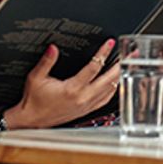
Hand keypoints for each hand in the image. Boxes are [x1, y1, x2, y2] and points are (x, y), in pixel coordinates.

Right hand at [4, 39, 119, 128]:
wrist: (31, 120)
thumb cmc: (34, 100)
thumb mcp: (36, 78)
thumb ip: (46, 61)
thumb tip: (53, 48)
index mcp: (72, 89)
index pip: (93, 67)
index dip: (103, 53)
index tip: (110, 43)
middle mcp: (82, 98)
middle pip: (109, 79)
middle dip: (120, 64)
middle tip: (130, 54)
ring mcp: (86, 105)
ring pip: (110, 90)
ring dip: (119, 76)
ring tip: (127, 65)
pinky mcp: (86, 110)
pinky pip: (106, 100)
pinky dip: (113, 90)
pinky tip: (117, 82)